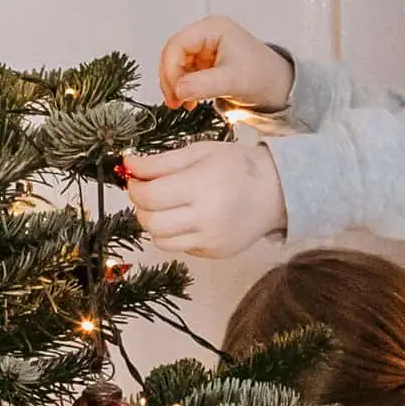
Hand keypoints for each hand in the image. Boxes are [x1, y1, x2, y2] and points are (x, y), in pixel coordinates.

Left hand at [122, 140, 285, 256]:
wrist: (276, 192)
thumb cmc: (237, 166)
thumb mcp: (199, 152)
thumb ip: (160, 162)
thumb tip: (128, 165)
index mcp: (201, 186)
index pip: (150, 196)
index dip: (134, 188)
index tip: (135, 178)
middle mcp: (206, 218)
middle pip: (151, 222)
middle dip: (141, 207)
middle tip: (148, 193)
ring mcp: (210, 240)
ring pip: (161, 241)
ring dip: (154, 223)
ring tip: (166, 206)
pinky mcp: (214, 253)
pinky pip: (180, 247)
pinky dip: (174, 234)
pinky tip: (187, 218)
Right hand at [158, 15, 293, 111]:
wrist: (278, 87)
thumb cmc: (264, 76)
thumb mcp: (233, 81)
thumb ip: (204, 85)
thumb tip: (178, 90)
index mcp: (213, 28)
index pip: (178, 44)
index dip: (171, 68)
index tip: (175, 91)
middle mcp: (207, 34)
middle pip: (173, 53)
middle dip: (171, 78)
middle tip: (174, 101)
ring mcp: (205, 47)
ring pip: (176, 64)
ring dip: (175, 85)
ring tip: (182, 103)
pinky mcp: (206, 62)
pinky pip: (184, 73)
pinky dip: (183, 87)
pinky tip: (189, 100)